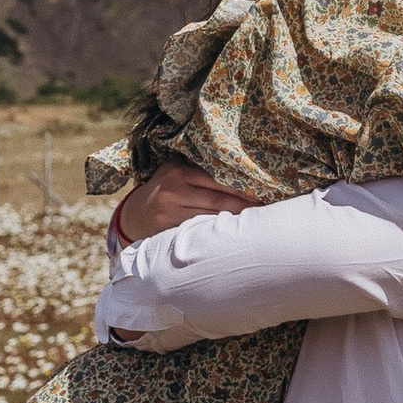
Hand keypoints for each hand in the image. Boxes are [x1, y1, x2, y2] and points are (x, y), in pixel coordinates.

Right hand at [110, 163, 260, 246]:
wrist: (133, 216)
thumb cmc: (165, 192)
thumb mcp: (175, 174)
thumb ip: (200, 172)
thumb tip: (240, 174)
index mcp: (180, 169)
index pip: (218, 177)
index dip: (243, 185)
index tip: (265, 189)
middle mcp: (175, 186)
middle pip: (220, 197)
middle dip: (245, 203)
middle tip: (268, 206)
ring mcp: (171, 207)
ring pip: (213, 215)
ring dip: (237, 219)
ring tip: (258, 220)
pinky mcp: (169, 225)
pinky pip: (201, 228)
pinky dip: (219, 230)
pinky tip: (235, 232)